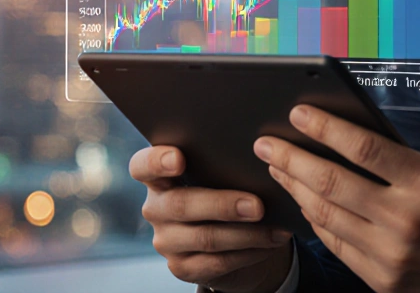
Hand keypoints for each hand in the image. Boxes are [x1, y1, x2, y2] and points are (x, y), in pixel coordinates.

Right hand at [129, 145, 294, 292]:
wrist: (232, 235)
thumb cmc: (228, 188)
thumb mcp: (222, 172)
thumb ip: (227, 161)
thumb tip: (265, 153)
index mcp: (160, 176)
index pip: (143, 165)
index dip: (157, 161)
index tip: (179, 159)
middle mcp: (156, 208)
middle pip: (181, 205)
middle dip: (223, 205)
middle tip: (257, 206)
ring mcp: (166, 240)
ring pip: (205, 237)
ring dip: (246, 234)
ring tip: (276, 229)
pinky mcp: (182, 267)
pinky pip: (217, 262)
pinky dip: (249, 252)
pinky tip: (270, 243)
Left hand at [255, 89, 419, 292]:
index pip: (364, 149)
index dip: (326, 128)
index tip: (300, 114)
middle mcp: (407, 220)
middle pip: (333, 183)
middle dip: (293, 159)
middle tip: (268, 144)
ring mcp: (394, 255)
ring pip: (328, 217)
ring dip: (297, 191)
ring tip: (278, 171)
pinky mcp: (388, 281)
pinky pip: (339, 248)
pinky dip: (317, 224)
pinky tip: (306, 206)